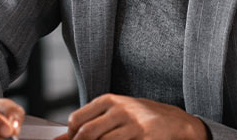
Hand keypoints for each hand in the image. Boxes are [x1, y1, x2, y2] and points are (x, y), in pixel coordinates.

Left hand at [55, 94, 205, 139]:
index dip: (71, 136)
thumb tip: (62, 138)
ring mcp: (133, 125)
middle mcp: (121, 110)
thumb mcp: (115, 112)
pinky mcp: (144, 139)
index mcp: (109, 100)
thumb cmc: (140, 117)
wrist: (174, 122)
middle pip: (88, 133)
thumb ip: (90, 121)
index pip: (77, 119)